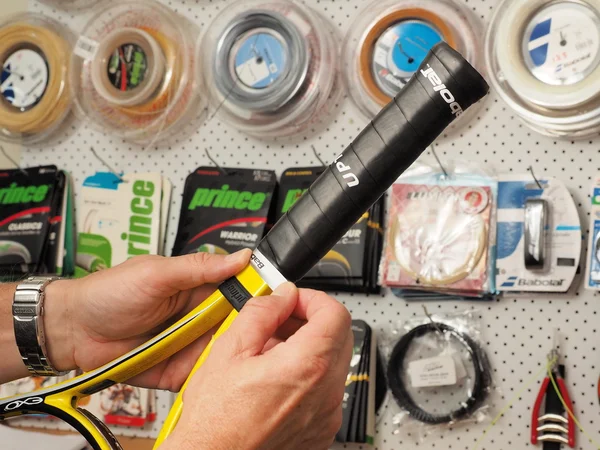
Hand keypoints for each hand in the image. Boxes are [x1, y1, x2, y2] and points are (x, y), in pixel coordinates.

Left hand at [44, 249, 250, 390]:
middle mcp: (198, 317)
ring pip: (223, 352)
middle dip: (249, 332)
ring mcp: (188, 345)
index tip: (276, 304)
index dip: (257, 298)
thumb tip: (242, 257)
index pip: (238, 292)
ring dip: (231, 355)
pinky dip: (209, 376)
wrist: (74, 330)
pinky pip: (201, 375)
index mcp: (198, 289)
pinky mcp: (177, 370)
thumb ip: (199, 268)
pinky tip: (218, 376)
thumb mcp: (157, 274)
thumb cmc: (110, 293)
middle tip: (263, 337)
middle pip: (236, 326)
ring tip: (241, 357)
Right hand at [163, 283, 352, 449]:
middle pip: (339, 336)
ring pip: (332, 363)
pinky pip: (324, 391)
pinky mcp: (320, 432)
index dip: (313, 299)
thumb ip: (262, 313)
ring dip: (308, 348)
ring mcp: (326, 416)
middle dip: (311, 321)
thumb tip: (282, 296)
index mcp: (306, 367)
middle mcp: (325, 393)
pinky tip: (274, 379)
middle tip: (279, 322)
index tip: (293, 300)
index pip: (335, 314)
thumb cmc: (215, 421)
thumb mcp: (229, 351)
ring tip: (269, 353)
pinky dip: (307, 377)